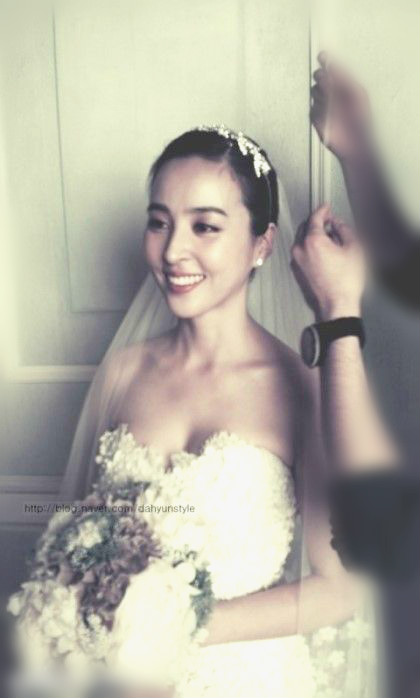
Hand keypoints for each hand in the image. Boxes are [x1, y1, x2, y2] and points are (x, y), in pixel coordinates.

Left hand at [291, 204, 365, 320]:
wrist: (336, 305)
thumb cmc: (345, 282)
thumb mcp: (354, 248)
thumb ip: (344, 230)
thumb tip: (337, 224)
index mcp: (313, 241)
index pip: (315, 217)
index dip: (323, 210)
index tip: (327, 207)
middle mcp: (300, 249)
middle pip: (305, 227)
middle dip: (317, 221)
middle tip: (329, 220)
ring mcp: (296, 261)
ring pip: (302, 239)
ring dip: (313, 234)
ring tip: (329, 237)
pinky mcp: (297, 271)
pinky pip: (301, 252)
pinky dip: (310, 247)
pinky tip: (323, 251)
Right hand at [311, 51, 372, 161]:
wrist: (354, 142)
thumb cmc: (360, 119)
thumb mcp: (357, 93)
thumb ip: (344, 78)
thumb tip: (333, 65)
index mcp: (343, 84)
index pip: (330, 67)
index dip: (325, 60)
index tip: (322, 57)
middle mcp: (332, 92)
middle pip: (319, 76)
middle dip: (323, 78)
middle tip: (329, 86)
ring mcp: (322, 103)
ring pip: (315, 91)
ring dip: (323, 96)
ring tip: (334, 107)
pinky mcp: (315, 116)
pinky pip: (312, 107)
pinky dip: (319, 109)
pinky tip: (329, 116)